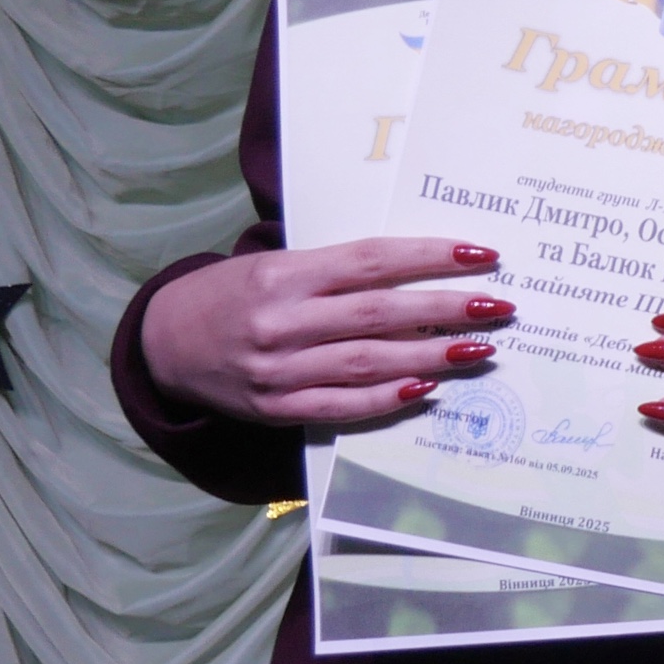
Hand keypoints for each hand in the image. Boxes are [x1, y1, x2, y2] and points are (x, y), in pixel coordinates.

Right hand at [138, 237, 509, 426]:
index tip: (481, 254)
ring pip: (368, 362)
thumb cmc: (234, 295)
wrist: (163, 343)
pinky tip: (428, 387)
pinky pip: (342, 406)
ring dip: (432, 355)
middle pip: (379, 313)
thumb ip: (337, 270)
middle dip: (446, 308)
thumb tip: (421, 268)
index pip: (371, 261)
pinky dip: (388, 398)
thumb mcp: (276, 266)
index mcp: (283, 275)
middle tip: (500, 305)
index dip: (430, 257)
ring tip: (480, 348)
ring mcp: (278, 370)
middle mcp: (281, 321)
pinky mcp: (276, 409)